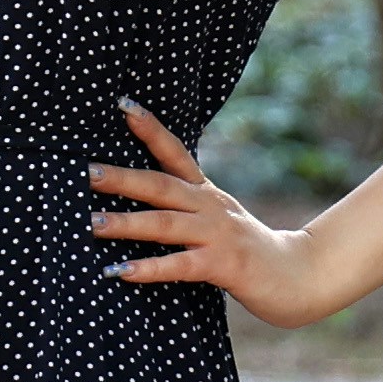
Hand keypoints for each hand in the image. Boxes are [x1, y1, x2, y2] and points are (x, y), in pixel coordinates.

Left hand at [86, 101, 343, 326]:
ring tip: (92, 224)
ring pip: (165, 224)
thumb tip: (137, 202)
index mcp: (207, 192)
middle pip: (161, 186)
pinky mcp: (223, 265)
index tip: (122, 105)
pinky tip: (121, 271)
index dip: (150, 128)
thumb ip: (185, 209)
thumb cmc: (247, 252)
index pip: (176, 152)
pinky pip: (179, 265)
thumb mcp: (217, 219)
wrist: (296, 276)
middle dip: (122, 178)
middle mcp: (210, 206)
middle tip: (87, 173)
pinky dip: (149, 268)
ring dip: (126, 223)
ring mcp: (217, 234)